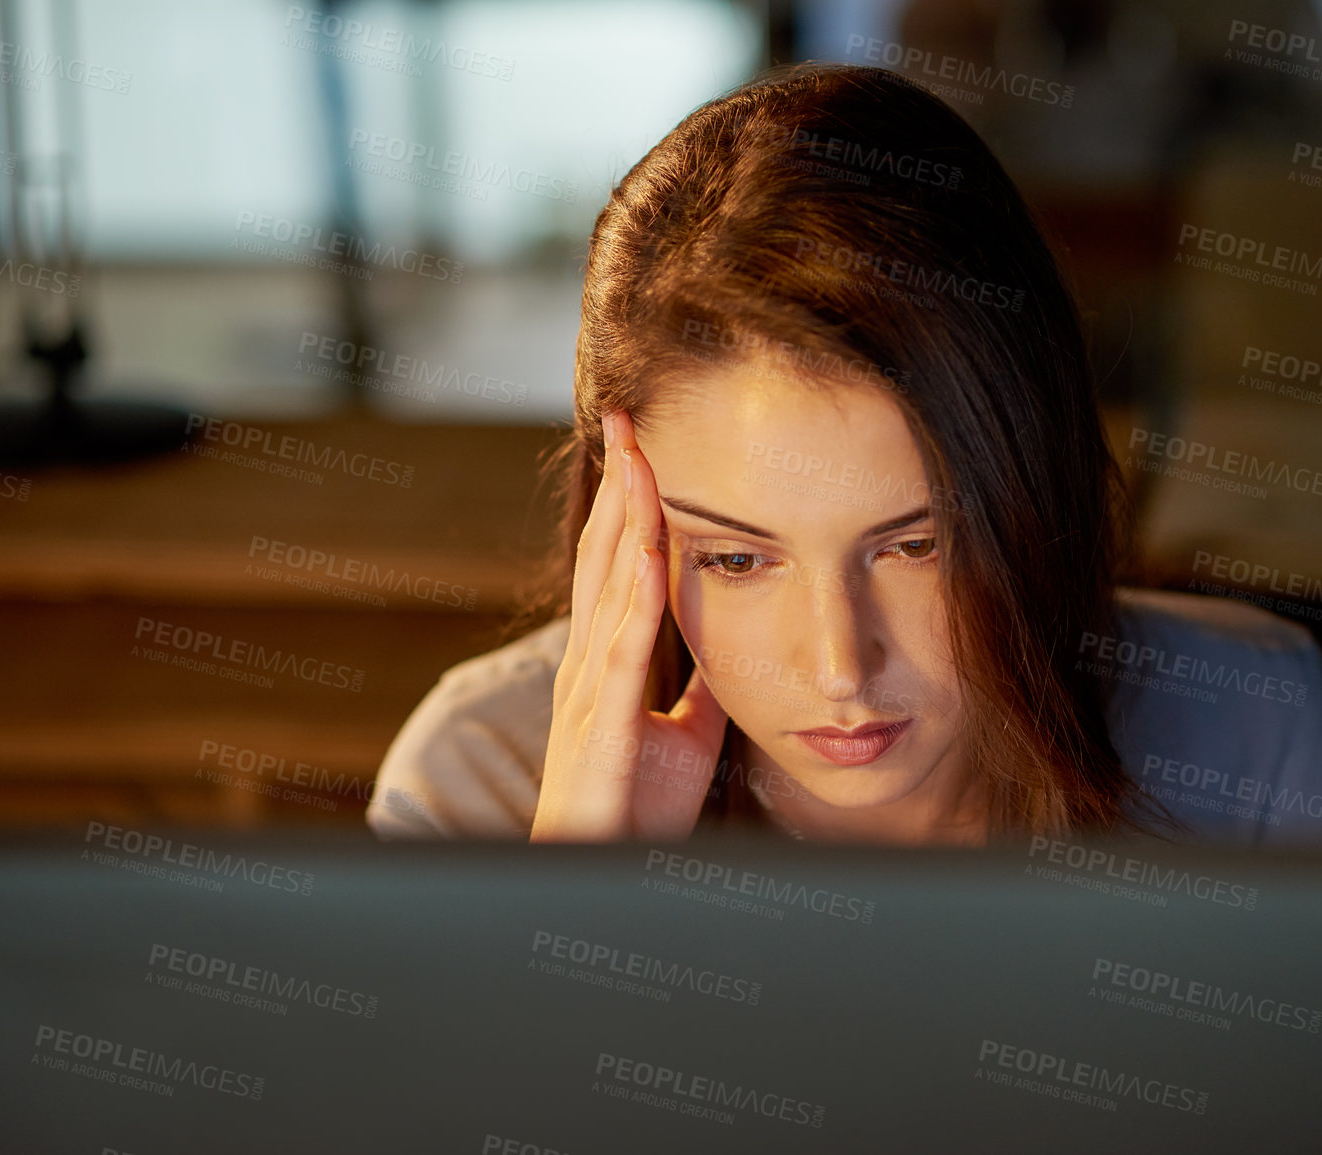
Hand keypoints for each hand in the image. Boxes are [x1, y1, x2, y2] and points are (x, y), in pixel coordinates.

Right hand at [530, 410, 730, 841]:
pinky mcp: (602, 717)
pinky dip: (633, 587)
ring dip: (624, 513)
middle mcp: (589, 659)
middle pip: (604, 552)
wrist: (602, 867)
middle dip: (618, 483)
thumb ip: (698, 688)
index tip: (644, 447)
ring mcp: (589, 683)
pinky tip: (646, 542)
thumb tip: (732, 647)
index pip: (617, 564)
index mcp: (605, 660)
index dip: (630, 505)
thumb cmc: (634, 807)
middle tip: (627, 416)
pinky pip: (623, 641)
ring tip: (636, 452)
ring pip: (609, 579)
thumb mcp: (683, 734)